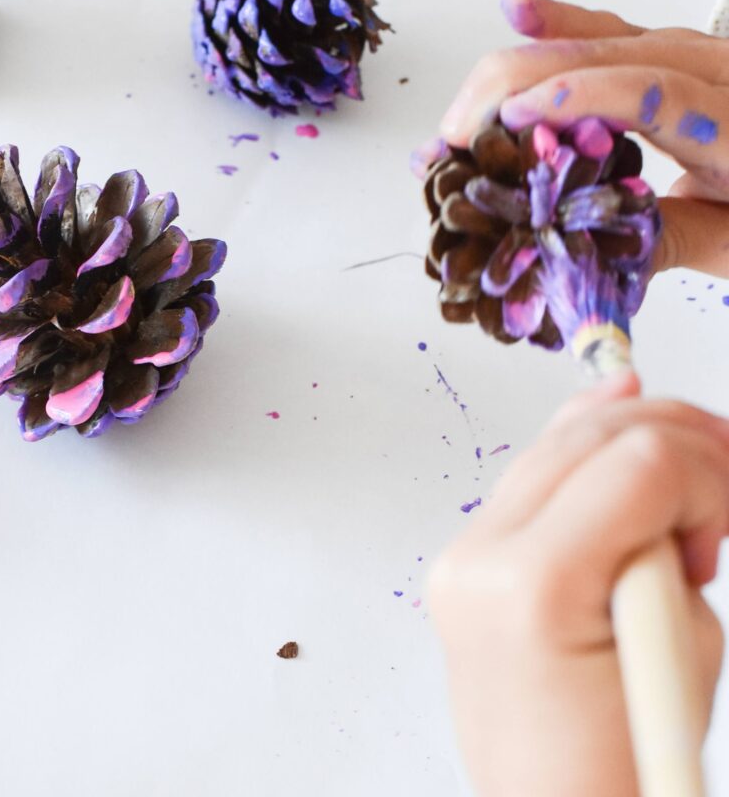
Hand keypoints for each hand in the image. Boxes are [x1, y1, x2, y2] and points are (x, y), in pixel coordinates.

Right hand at [426, 0, 728, 276]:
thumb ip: (667, 240)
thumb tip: (575, 247)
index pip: (653, 94)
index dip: (577, 99)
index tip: (512, 123)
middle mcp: (720, 72)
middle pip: (612, 53)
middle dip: (518, 83)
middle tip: (453, 132)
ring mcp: (699, 55)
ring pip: (600, 40)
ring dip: (518, 70)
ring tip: (461, 108)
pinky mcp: (675, 54)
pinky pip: (612, 32)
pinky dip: (559, 22)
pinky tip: (516, 5)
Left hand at [429, 374, 728, 796]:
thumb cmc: (622, 766)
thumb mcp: (684, 653)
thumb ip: (672, 548)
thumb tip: (674, 469)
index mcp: (532, 587)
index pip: (636, 466)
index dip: (704, 472)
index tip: (725, 515)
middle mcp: (480, 558)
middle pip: (589, 438)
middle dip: (671, 438)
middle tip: (722, 463)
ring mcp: (463, 555)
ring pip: (555, 446)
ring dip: (629, 437)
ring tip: (689, 466)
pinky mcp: (466, 558)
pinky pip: (528, 477)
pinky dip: (579, 444)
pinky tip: (611, 404)